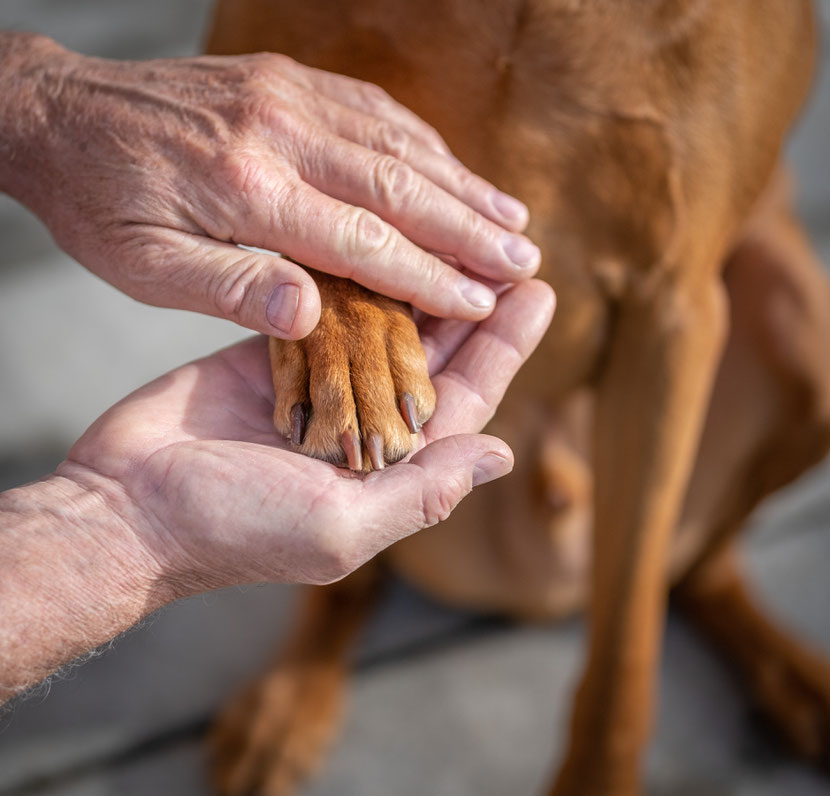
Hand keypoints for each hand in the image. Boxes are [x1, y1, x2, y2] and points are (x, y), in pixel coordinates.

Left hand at [0, 33, 540, 337]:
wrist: (58, 113)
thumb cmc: (102, 204)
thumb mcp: (146, 268)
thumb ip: (233, 287)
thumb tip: (312, 314)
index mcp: (250, 192)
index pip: (366, 242)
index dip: (432, 276)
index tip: (483, 303)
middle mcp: (281, 134)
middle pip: (400, 186)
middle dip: (471, 228)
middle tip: (526, 262)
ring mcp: (288, 96)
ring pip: (398, 143)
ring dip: (462, 183)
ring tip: (512, 219)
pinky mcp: (286, 79)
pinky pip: (372, 108)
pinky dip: (423, 143)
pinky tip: (453, 168)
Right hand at [62, 280, 553, 592]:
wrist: (129, 505)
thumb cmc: (236, 529)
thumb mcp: (343, 524)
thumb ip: (424, 491)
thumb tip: (505, 455)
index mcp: (388, 466)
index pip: (463, 401)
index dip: (503, 348)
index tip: (538, 295)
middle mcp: (361, 422)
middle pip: (431, 354)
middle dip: (473, 306)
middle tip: (515, 254)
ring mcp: (317, 386)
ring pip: (382, 324)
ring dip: (421, 284)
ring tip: (461, 239)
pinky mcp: (269, 354)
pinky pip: (323, 310)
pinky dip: (354, 278)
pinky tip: (385, 245)